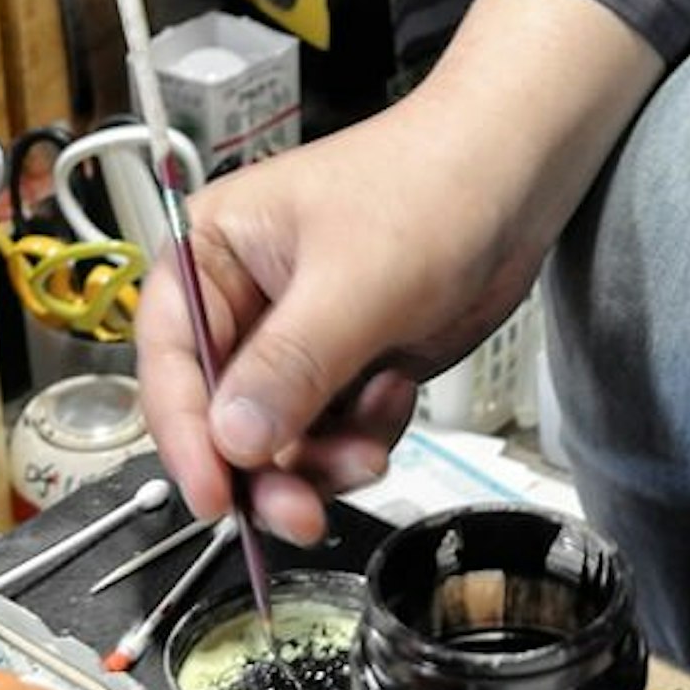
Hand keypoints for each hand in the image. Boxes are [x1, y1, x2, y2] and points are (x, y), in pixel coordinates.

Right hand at [137, 96, 553, 543]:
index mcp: (212, 254)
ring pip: (277, 438)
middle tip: (301, 514)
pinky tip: (398, 391)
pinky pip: (331, 434)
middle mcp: (243, 302)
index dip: (184, 434)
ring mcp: (297, 339)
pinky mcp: (347, 365)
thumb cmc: (431, 188)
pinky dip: (363, 436)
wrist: (520, 175)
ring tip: (371, 447)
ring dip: (321, 460)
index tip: (213, 497)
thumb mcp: (354, 281)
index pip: (170, 359)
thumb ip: (289, 365)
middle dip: (263, 467)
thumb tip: (229, 440)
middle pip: (220, 415)